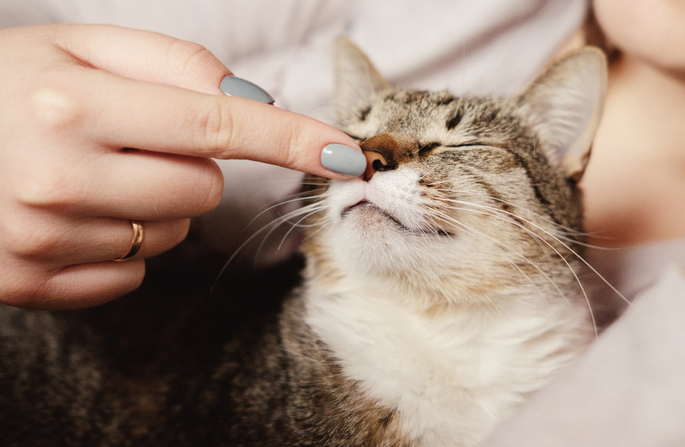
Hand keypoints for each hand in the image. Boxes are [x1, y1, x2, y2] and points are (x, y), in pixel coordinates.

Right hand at [0, 24, 362, 309]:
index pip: (219, 124)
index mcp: (73, 106)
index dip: (292, 138)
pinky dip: (122, 242)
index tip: (346, 155)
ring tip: (90, 174)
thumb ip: (172, 62)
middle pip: (203, 189)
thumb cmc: (8, 83)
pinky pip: (133, 272)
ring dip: (151, 202)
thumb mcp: (79, 45)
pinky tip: (73, 212)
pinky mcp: (31, 283)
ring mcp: (42, 240)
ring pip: (171, 233)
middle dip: (187, 163)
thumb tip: (253, 99)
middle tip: (127, 140)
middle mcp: (59, 179)